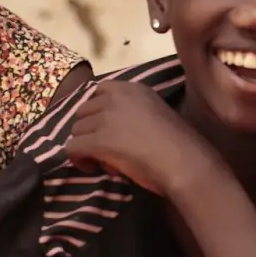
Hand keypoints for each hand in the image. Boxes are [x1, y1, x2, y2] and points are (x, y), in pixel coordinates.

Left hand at [63, 80, 217, 196]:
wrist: (184, 161)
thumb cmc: (179, 144)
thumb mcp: (156, 114)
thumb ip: (134, 114)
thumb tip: (115, 131)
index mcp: (132, 89)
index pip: (100, 91)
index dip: (98, 112)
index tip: (107, 127)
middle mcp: (115, 98)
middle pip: (83, 111)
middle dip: (90, 129)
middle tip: (104, 148)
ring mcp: (104, 118)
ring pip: (76, 131)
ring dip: (85, 145)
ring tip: (102, 160)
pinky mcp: (98, 141)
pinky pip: (72, 148)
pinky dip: (78, 159)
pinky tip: (92, 167)